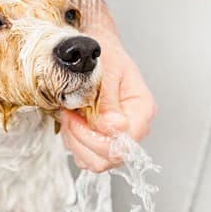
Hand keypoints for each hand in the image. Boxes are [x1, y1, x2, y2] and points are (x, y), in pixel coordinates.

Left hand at [59, 11, 155, 172]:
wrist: (96, 50)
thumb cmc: (104, 55)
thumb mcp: (107, 70)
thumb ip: (109, 100)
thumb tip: (112, 127)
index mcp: (141, 110)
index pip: (126, 143)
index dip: (99, 137)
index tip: (81, 116)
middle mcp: (134, 127)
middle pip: (111, 158)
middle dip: (83, 140)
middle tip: (70, 115)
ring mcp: (118, 136)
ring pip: (96, 161)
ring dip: (75, 142)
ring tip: (69, 116)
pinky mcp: (101, 139)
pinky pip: (86, 156)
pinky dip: (73, 143)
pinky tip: (70, 123)